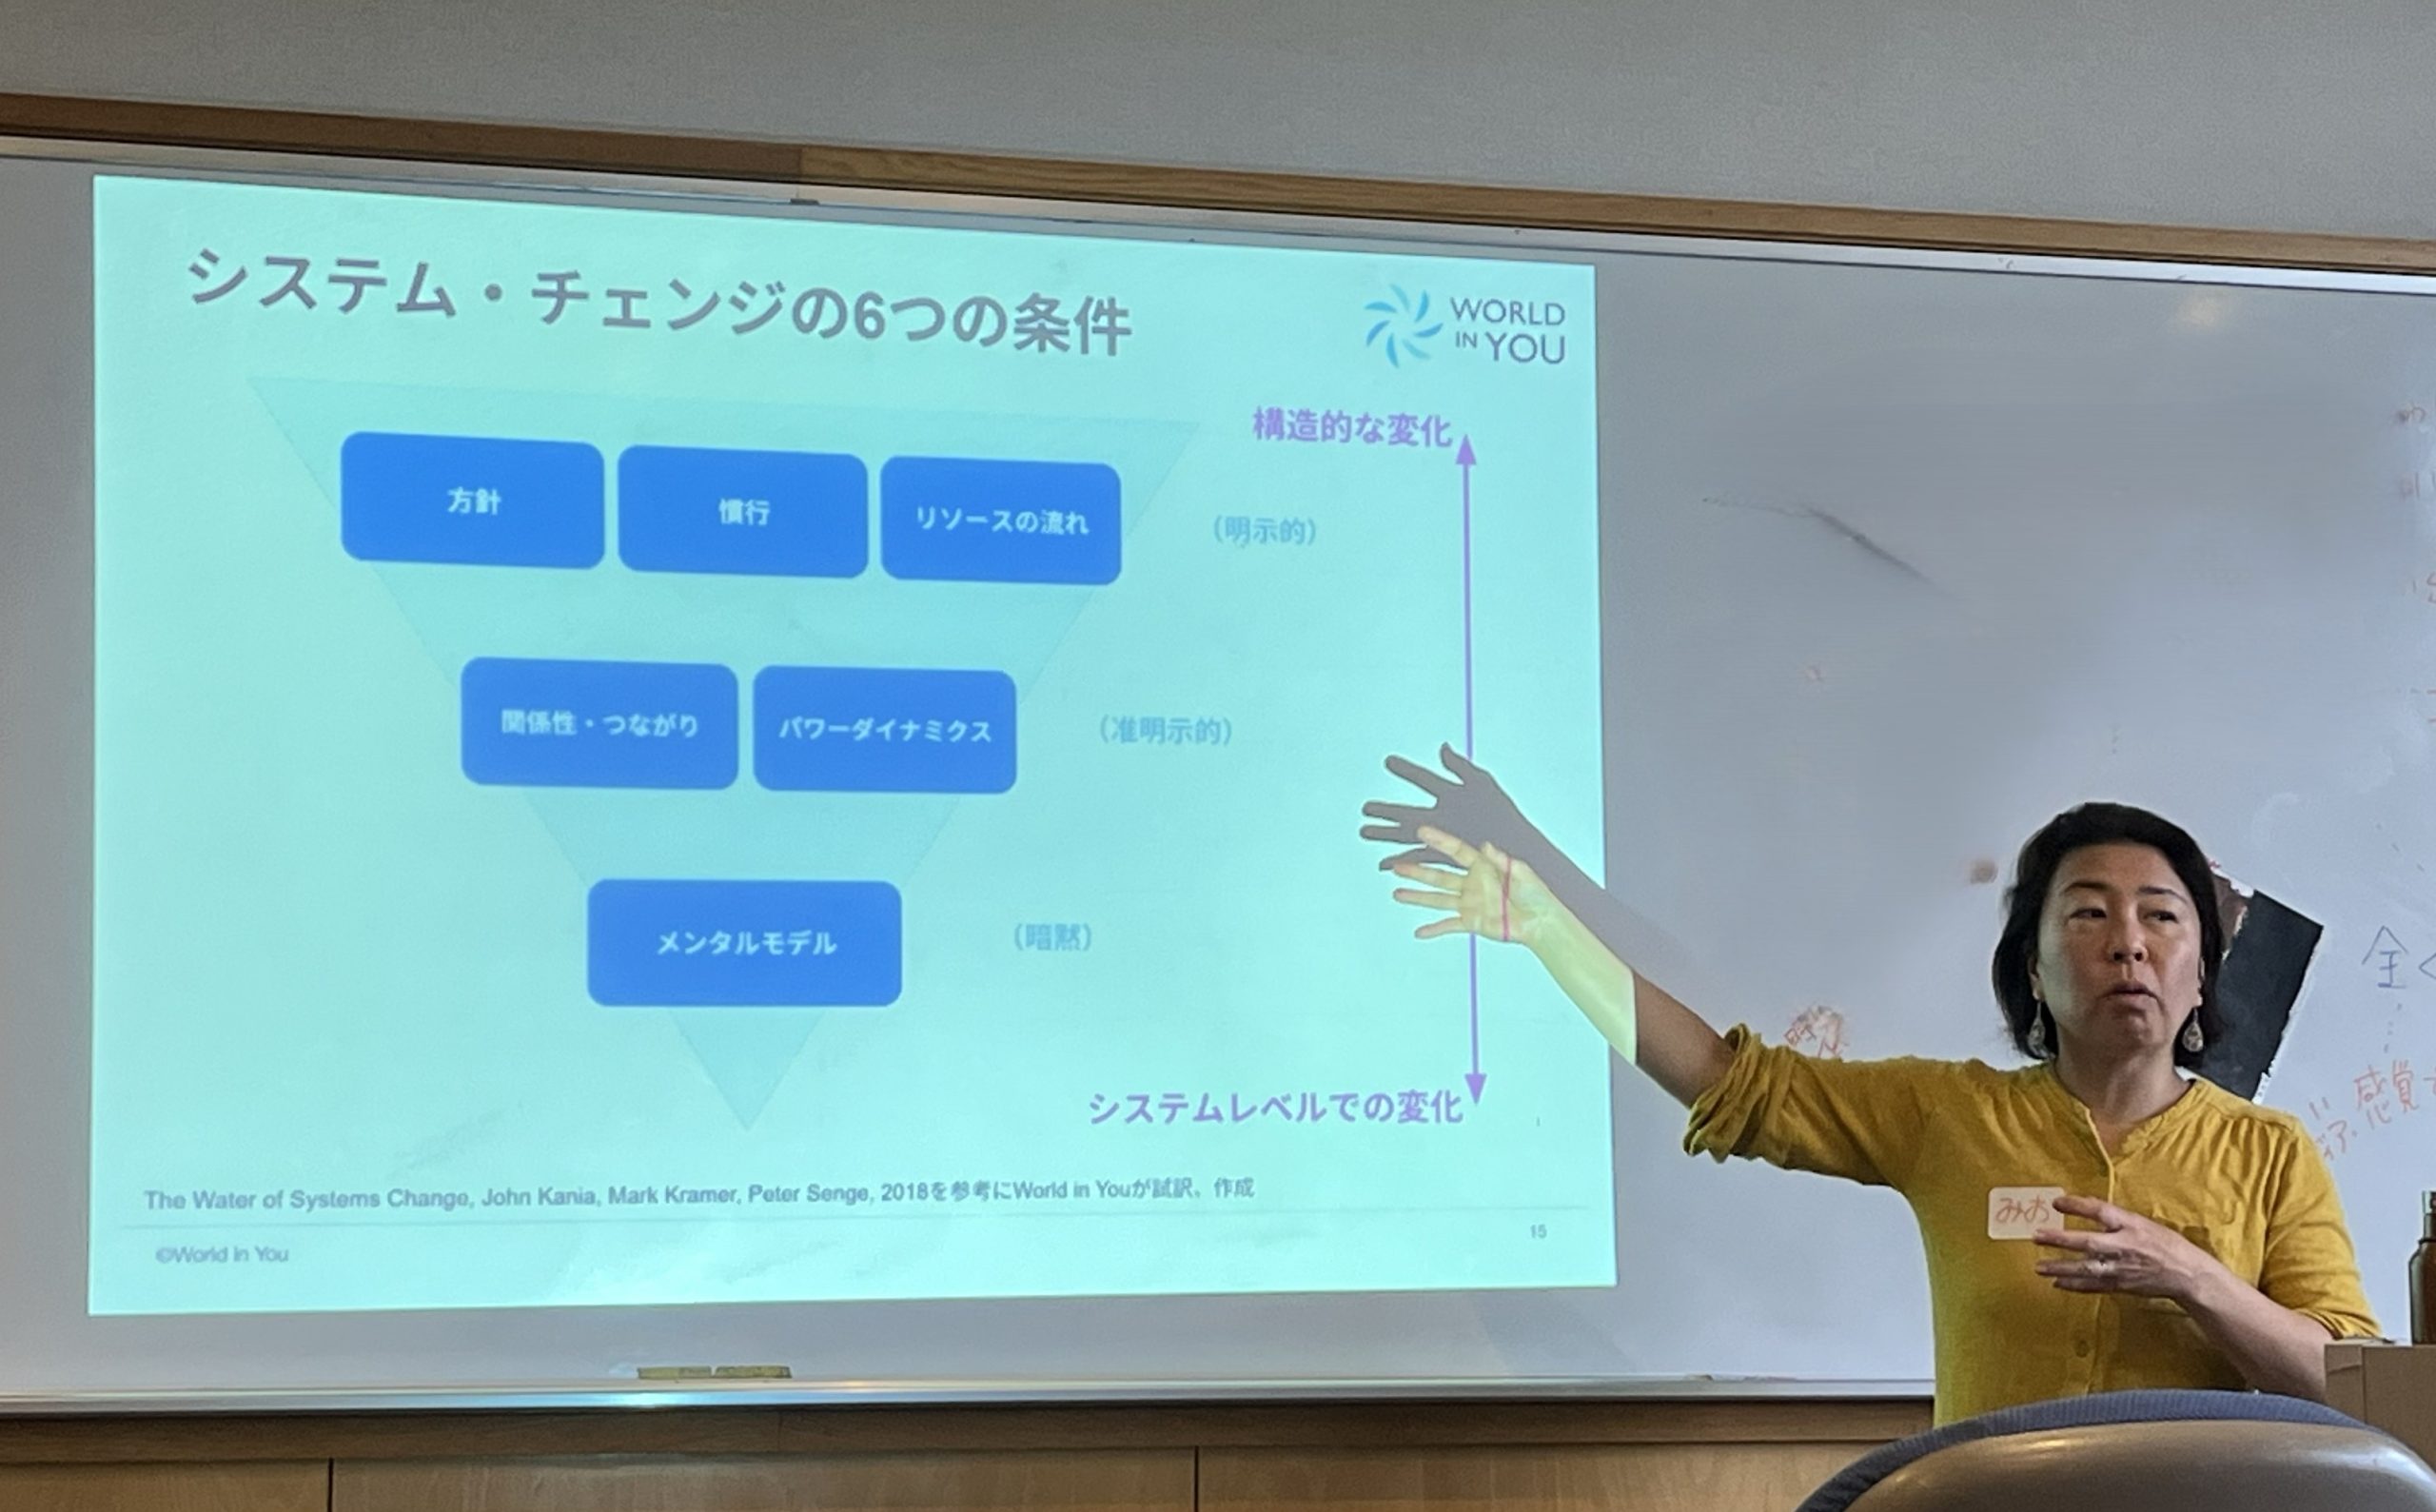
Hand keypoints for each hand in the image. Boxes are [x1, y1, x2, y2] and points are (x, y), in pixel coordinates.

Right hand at [1360, 744, 1546, 872]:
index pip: (1426, 781)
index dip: (1407, 771)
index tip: (1388, 761)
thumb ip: (1461, 769)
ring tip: (1364, 831)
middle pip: (1409, 815)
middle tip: (1366, 807)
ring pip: (1407, 839)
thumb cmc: (1507, 820)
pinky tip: (1384, 864)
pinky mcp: (1446, 860)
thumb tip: (1442, 747)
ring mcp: (1444, 843)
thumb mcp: (1484, 787)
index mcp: (1455, 799)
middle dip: (1386, 812)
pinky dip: (1399, 862)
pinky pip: (1417, 861)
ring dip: (1385, 837)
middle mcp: (1446, 821)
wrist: (1521, 853)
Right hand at [1388, 825, 1563, 948]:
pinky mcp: (1472, 922)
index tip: (1423, 832)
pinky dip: (1434, 929)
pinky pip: (1449, 926)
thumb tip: (1487, 846)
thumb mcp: (1520, 872)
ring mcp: (1470, 904)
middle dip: (1417, 871)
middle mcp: (1472, 885)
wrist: (1541, 922)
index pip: (1457, 852)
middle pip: (1439, 876)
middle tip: (1398, 866)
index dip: (1439, 841)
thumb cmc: (1536, 895)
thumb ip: (1501, 860)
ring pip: (1438, 899)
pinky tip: (1420, 932)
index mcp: (1483, 868)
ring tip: (1398, 893)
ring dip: (1418, 897)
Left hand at [2034, 1194, 2220, 1302]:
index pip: (2101, 1211)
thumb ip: (2117, 1219)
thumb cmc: (2165, 1244)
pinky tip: (2057, 1283)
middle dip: (2060, 1240)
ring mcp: (2122, 1268)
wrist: (2188, 1274)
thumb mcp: (2144, 1223)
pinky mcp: (2122, 1285)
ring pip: (2086, 1268)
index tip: (2056, 1202)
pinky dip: (2075, 1285)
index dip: (2078, 1206)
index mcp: (2132, 1225)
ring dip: (2061, 1267)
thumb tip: (2087, 1208)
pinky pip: (2094, 1286)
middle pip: (2088, 1242)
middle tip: (2036, 1236)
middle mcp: (2125, 1245)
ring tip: (2038, 1267)